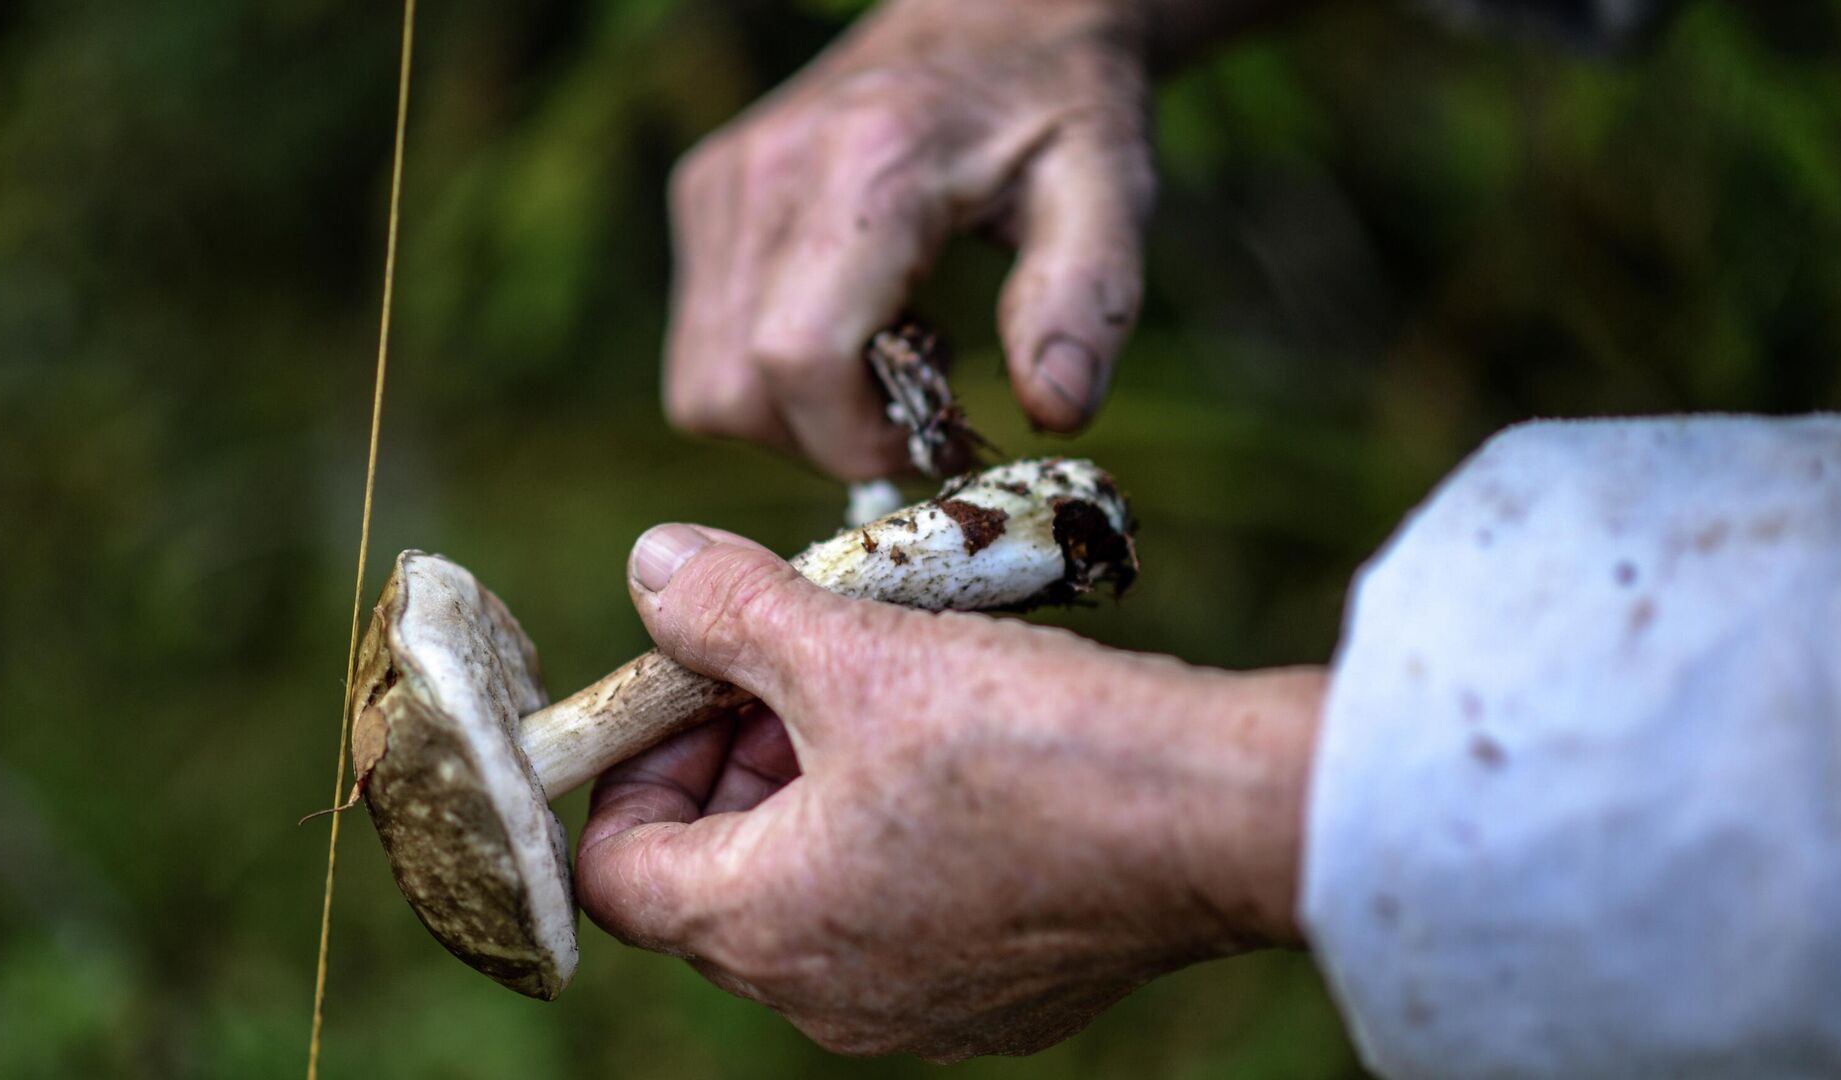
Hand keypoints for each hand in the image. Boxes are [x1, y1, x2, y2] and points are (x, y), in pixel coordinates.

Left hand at [577, 523, 1325, 1060]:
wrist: (1223, 818)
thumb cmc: (1035, 745)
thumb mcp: (859, 651)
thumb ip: (734, 612)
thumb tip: (653, 569)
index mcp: (766, 927)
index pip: (617, 868)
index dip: (634, 761)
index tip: (694, 682)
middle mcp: (828, 997)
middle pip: (715, 876)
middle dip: (734, 759)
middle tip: (796, 666)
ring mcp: (920, 1008)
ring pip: (813, 891)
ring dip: (818, 789)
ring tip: (886, 690)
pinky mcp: (1003, 997)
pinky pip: (903, 914)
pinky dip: (899, 834)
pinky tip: (964, 755)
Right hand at [662, 0, 1157, 478]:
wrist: (995, 12)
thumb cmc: (1058, 107)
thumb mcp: (1109, 193)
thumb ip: (1085, 300)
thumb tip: (1056, 411)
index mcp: (868, 170)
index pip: (797, 359)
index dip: (856, 438)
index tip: (934, 438)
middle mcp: (767, 172)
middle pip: (733, 392)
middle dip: (825, 439)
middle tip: (913, 408)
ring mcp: (721, 183)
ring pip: (703, 385)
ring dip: (792, 415)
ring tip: (884, 358)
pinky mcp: (704, 194)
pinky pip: (701, 344)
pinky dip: (766, 372)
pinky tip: (848, 322)